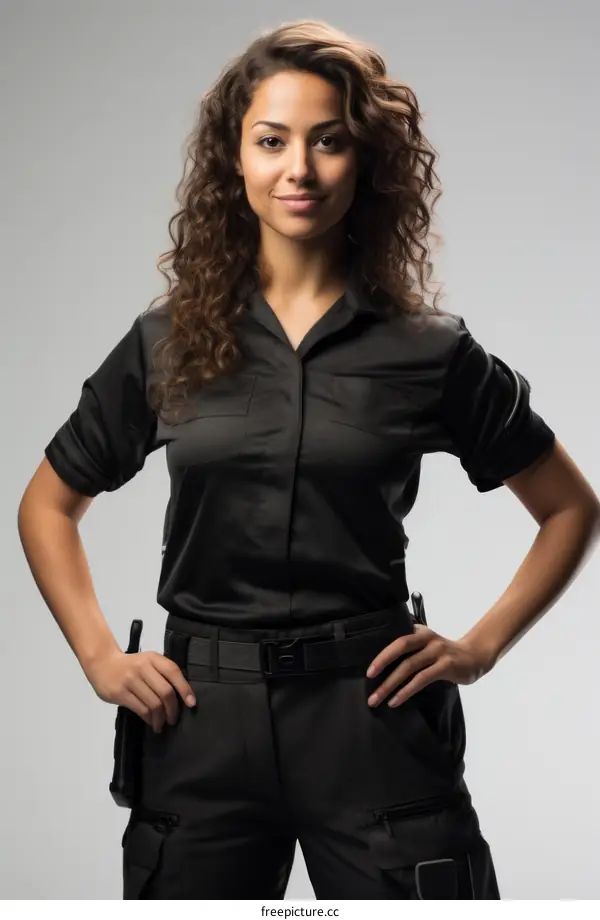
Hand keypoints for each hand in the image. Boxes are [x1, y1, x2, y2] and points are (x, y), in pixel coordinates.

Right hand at [84, 648, 196, 732]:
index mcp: (152, 658)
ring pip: (154, 703)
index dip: (185, 688)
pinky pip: (141, 709)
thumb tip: (181, 696)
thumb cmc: (130, 665)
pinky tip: (151, 722)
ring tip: (162, 724)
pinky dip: (149, 719)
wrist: (102, 663)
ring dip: (161, 718)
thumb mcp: (147, 661)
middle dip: (173, 709)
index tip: (191, 703)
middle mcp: (142, 667)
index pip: (173, 672)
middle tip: (174, 719)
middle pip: (165, 692)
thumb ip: (161, 673)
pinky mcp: (120, 693)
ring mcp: (130, 680)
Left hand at [365, 625, 493, 707]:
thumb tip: (382, 666)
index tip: (368, 671)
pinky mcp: (446, 666)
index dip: (381, 653)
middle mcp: (427, 639)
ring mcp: (437, 651)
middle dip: (382, 663)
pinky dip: (406, 691)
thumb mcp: (428, 646)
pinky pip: (421, 679)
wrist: (475, 657)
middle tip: (369, 679)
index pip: (396, 639)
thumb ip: (411, 650)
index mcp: (420, 632)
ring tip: (378, 699)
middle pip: (401, 647)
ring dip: (390, 684)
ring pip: (409, 666)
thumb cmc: (445, 654)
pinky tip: (396, 700)